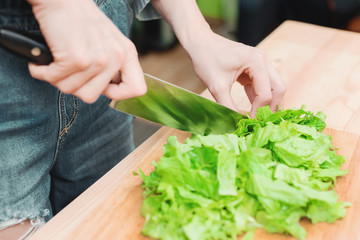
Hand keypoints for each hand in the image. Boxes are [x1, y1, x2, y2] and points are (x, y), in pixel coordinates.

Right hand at [28, 0, 145, 102]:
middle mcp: (116, 57)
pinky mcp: (76, 59)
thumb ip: (113, 66)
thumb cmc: (80, 19)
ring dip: (57, 78)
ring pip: (72, 90)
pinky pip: (54, 79)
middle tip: (68, 70)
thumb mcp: (108, 41)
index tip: (102, 86)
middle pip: (92, 97)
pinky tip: (43, 62)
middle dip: (74, 86)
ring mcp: (98, 59)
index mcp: (127, 53)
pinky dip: (42, 72)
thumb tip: (108, 91)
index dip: (117, 93)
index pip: (137, 89)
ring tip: (57, 62)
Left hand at [188, 33, 285, 117]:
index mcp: (257, 62)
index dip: (259, 110)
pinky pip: (263, 85)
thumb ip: (228, 106)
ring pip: (274, 87)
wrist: (200, 42)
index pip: (266, 93)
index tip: (248, 122)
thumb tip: (236, 124)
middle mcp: (263, 61)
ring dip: (268, 103)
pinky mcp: (254, 68)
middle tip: (260, 123)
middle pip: (278, 89)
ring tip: (258, 119)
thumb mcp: (216, 86)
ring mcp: (261, 63)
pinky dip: (259, 98)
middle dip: (271, 107)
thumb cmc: (206, 59)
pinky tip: (252, 110)